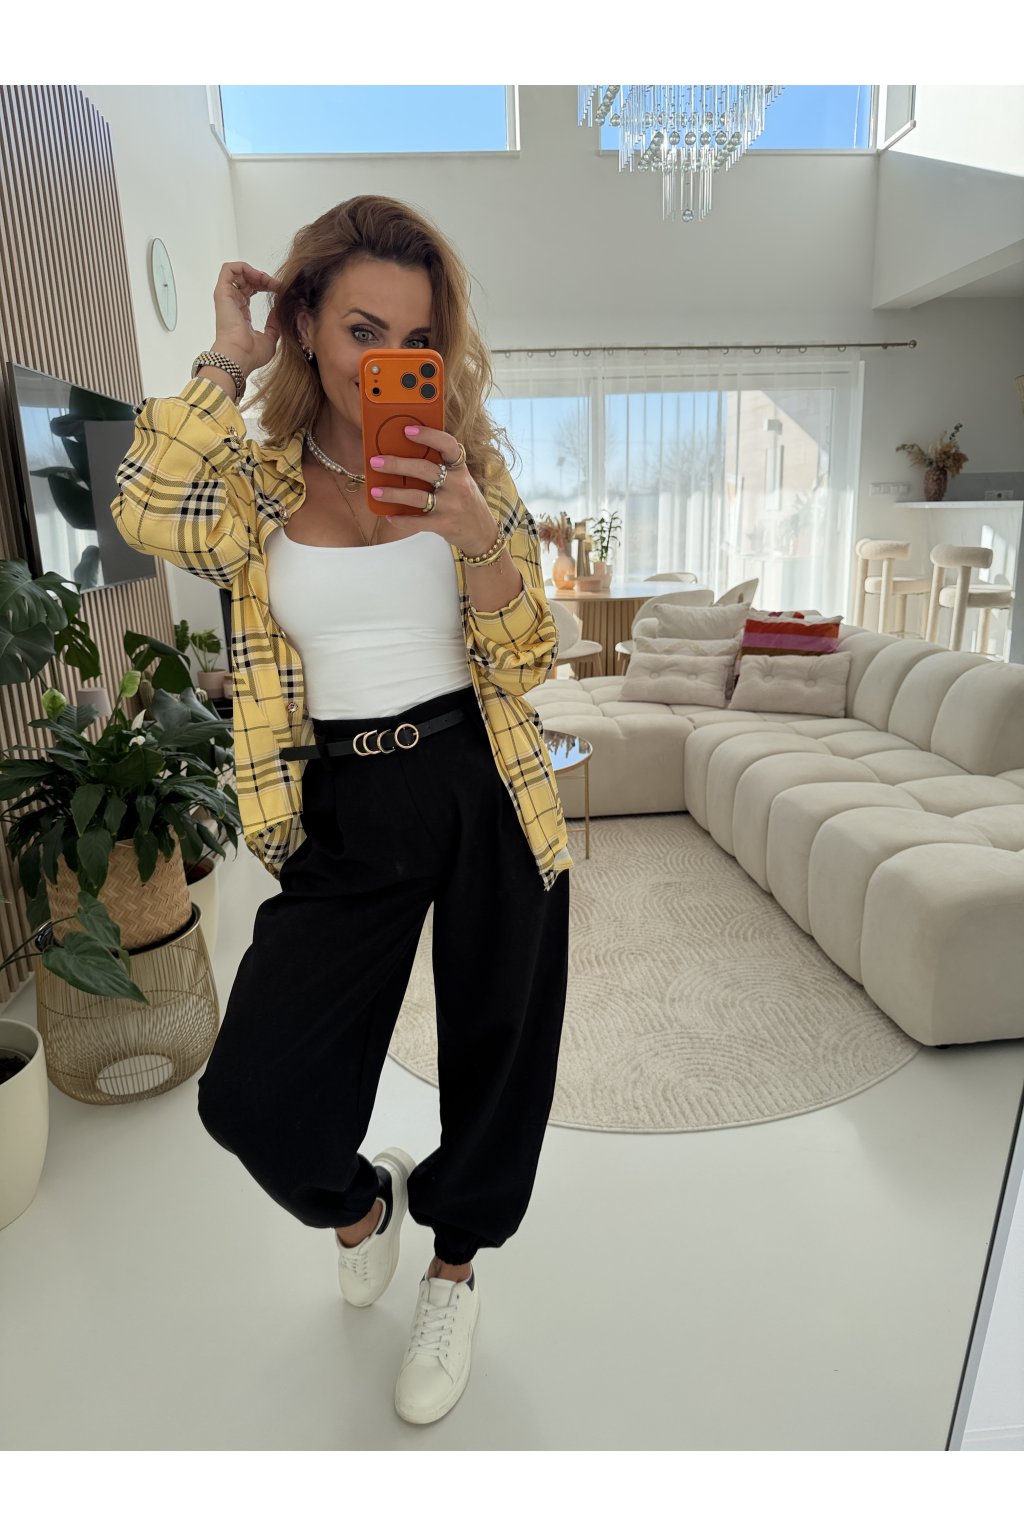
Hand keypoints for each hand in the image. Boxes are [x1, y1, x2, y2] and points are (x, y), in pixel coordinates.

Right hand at [212, 261, 282, 372]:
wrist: (239, 356)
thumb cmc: (250, 354)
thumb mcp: (270, 338)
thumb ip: (274, 324)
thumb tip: (279, 311)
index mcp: (241, 313)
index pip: (251, 291)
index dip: (266, 286)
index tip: (280, 290)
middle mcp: (232, 303)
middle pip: (246, 280)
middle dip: (263, 278)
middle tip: (276, 285)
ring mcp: (226, 297)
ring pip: (238, 272)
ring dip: (255, 272)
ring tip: (267, 280)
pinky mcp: (222, 292)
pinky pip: (228, 269)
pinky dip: (244, 267)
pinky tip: (258, 277)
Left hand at [369, 426, 496, 555]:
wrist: (482, 533)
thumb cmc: (465, 501)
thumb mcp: (459, 480)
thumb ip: (440, 468)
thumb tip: (404, 456)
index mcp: (460, 469)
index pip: (448, 445)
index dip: (428, 435)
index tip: (407, 430)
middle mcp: (457, 485)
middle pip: (424, 469)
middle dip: (397, 464)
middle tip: (376, 462)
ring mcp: (451, 505)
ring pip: (417, 496)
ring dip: (393, 493)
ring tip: (375, 491)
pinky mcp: (444, 524)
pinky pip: (418, 522)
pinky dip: (401, 519)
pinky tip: (389, 516)